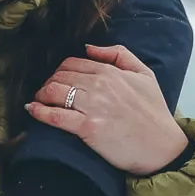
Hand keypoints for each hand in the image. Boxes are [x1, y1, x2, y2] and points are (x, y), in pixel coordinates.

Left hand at [26, 44, 187, 175]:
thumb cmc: (154, 112)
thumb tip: (89, 48)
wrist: (162, 147)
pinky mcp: (87, 128)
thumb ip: (119, 54)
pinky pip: (55, 116)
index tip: (57, 81)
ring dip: (41, 95)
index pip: (72, 63)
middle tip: (46, 93)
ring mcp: (92, 106)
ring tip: (39, 101)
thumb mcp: (144, 74)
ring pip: (54, 92)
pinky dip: (40, 112)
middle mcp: (99, 85)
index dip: (59, 71)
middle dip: (48, 83)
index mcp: (110, 72)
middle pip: (59, 76)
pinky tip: (32, 110)